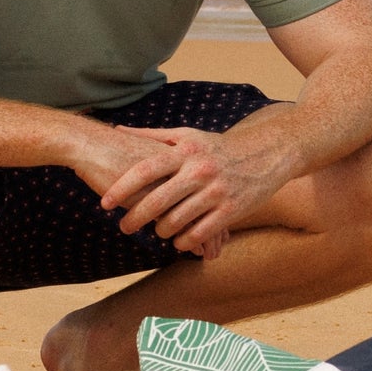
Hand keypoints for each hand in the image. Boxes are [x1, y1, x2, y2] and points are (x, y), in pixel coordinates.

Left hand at [87, 126, 286, 259]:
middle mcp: (199, 171)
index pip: (146, 170)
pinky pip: (200, 233)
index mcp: (185, 151)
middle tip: (124, 227)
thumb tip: (118, 129)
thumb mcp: (187, 136)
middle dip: (135, 217)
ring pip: (177, 221)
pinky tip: (178, 241)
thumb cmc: (218, 147)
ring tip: (156, 232)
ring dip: (161, 231)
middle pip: (158, 200)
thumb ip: (152, 136)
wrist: (266, 154)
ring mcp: (216, 192)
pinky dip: (185, 241)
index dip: (122, 188)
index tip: (105, 203)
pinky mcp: (231, 210)